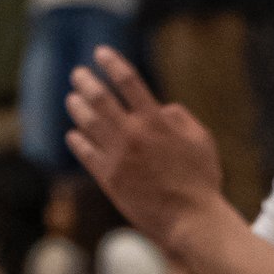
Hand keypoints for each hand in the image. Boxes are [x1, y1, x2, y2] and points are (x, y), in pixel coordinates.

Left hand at [64, 50, 225, 247]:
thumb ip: (181, 118)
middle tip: (78, 73)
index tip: (101, 52)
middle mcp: (133, 134)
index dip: (112, 63)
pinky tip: (74, 134)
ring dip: (77, 106)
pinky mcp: (109, 179)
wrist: (192, 221)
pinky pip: (86, 153)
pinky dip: (77, 140)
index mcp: (156, 122)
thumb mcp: (201, 140)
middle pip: (100, 98)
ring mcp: (118, 157)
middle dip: (86, 81)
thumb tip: (162, 107)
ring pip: (88, 122)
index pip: (128, 81)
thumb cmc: (201, 181)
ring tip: (72, 98)